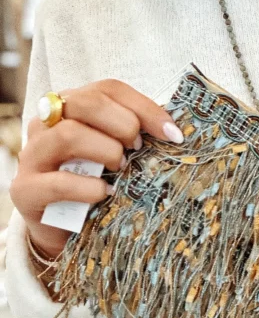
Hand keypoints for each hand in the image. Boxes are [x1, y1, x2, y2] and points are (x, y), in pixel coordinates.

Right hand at [11, 79, 183, 258]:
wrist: (62, 227)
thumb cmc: (95, 182)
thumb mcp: (115, 153)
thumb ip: (133, 136)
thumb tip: (173, 131)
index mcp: (71, 107)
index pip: (108, 89)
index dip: (144, 107)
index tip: (172, 133)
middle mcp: (46, 123)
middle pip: (86, 103)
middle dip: (123, 125)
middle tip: (139, 149)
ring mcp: (33, 154)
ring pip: (68, 134)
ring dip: (106, 151)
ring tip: (121, 169)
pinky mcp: (25, 189)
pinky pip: (57, 182)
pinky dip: (89, 188)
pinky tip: (105, 193)